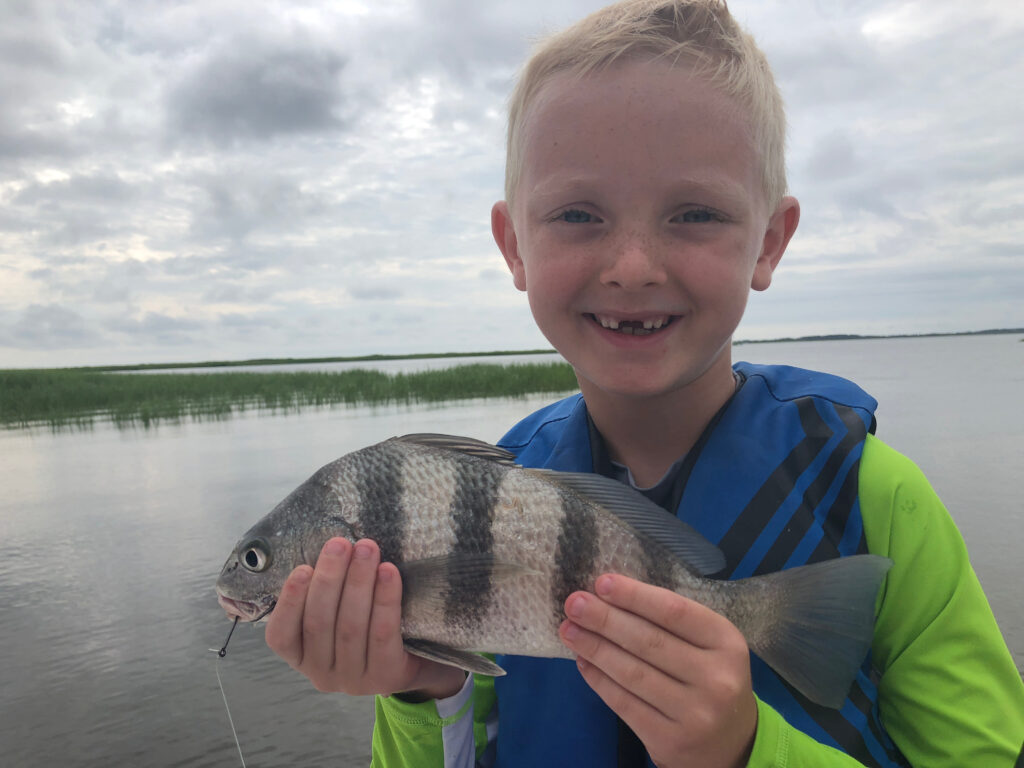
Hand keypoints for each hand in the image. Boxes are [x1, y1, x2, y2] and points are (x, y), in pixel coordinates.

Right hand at [265, 537, 466, 699]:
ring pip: (350, 627)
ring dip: (358, 582)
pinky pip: (383, 634)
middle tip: (341, 544)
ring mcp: (354, 680)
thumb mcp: (339, 616)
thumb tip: (329, 549)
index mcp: (301, 657)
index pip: (281, 636)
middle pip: (319, 624)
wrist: (419, 661)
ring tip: (367, 549)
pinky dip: (384, 600)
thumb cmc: (369, 628)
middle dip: (330, 578)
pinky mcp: (386, 677)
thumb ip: (328, 593)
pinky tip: (388, 573)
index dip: (289, 602)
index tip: (303, 568)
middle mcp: (322, 674)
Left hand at [558, 574, 756, 767]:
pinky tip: (583, 662)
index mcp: (726, 643)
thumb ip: (671, 623)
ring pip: (632, 673)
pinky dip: (599, 680)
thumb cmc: (711, 677)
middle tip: (573, 603)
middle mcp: (715, 679)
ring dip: (595, 648)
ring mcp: (693, 713)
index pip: (674, 612)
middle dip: (605, 620)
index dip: (635, 596)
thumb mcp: (708, 645)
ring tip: (569, 630)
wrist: (732, 742)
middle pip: (648, 642)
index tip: (602, 583)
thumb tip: (610, 596)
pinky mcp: (670, 740)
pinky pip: (624, 704)